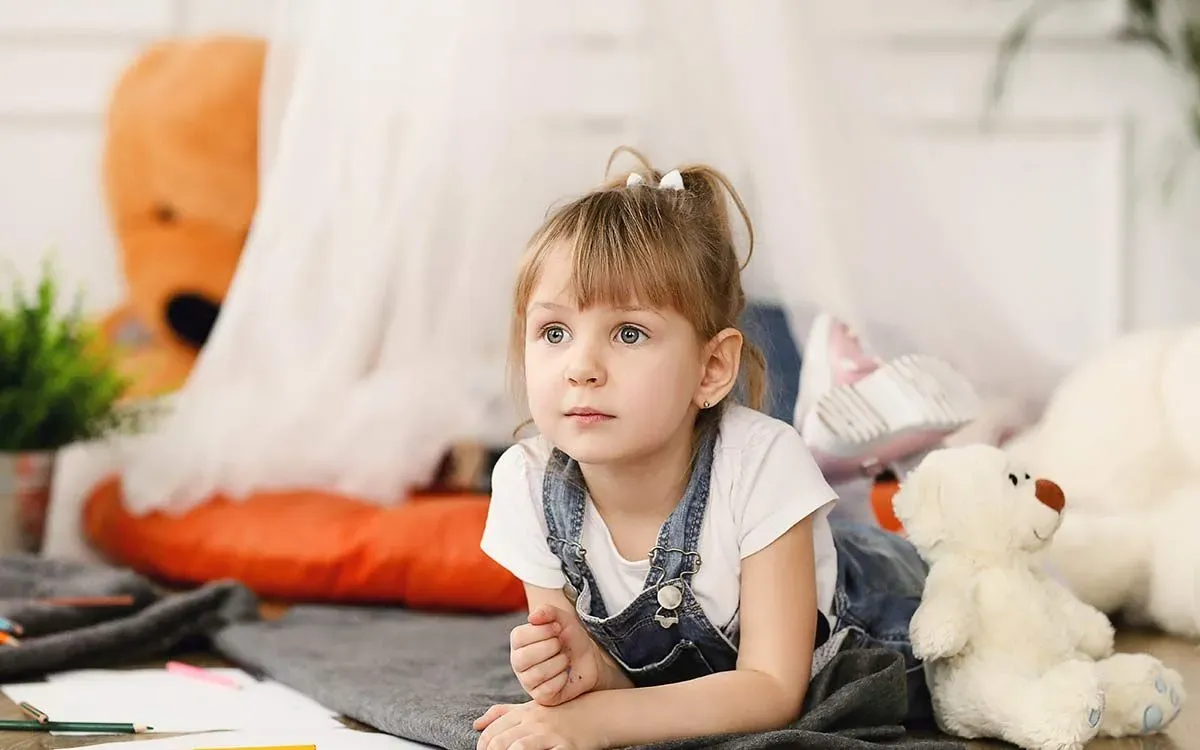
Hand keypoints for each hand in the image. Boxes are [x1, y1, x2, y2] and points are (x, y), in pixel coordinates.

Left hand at [474, 700, 596, 749]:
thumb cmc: (562, 712)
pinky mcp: (564, 747)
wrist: (599, 713)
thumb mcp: (532, 708)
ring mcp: (550, 734)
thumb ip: (504, 713)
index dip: (482, 747)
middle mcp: (534, 722)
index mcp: (524, 712)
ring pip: (517, 748)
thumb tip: (477, 724)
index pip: (492, 732)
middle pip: (499, 742)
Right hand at [510, 604, 612, 705]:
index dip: (542, 631)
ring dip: (559, 663)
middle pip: (524, 658)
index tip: (557, 628)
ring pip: (537, 674)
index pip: (519, 637)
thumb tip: (533, 617)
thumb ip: (548, 611)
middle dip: (551, 648)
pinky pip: (547, 690)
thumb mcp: (562, 618)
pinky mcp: (541, 697)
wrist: (588, 659)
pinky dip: (562, 679)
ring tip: (564, 659)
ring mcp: (528, 681)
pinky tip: (565, 674)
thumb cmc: (570, 638)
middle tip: (561, 645)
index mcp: (518, 642)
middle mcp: (518, 662)